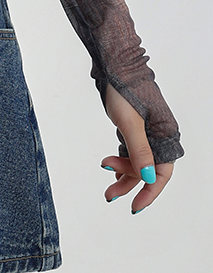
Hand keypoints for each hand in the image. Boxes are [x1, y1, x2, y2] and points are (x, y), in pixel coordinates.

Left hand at [101, 82, 173, 212]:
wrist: (115, 67)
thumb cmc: (124, 91)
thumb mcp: (130, 123)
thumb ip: (139, 151)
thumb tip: (147, 177)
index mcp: (166, 134)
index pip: (162, 172)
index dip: (150, 191)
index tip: (135, 205)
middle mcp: (159, 135)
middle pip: (147, 169)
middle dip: (129, 183)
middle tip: (109, 195)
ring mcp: (147, 132)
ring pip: (137, 161)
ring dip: (122, 173)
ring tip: (106, 183)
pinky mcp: (134, 127)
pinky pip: (131, 152)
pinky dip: (121, 162)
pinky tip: (111, 168)